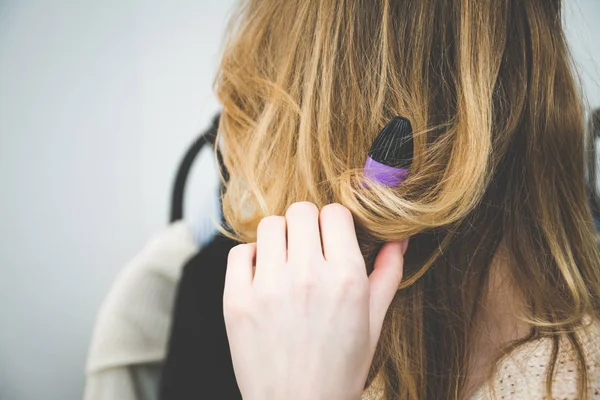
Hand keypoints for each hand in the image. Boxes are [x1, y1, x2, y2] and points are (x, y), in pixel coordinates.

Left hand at [223, 202, 408, 399]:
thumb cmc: (339, 370)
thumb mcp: (373, 323)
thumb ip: (387, 275)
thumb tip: (398, 239)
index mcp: (346, 279)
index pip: (335, 213)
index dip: (334, 223)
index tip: (331, 237)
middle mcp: (307, 276)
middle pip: (301, 211)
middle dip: (307, 224)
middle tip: (307, 248)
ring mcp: (268, 287)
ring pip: (270, 225)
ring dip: (279, 237)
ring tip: (284, 261)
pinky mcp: (236, 300)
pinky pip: (239, 252)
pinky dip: (250, 257)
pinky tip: (262, 276)